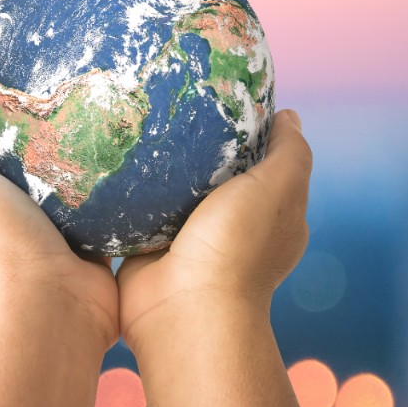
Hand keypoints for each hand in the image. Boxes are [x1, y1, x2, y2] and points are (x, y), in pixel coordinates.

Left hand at [0, 105, 119, 350]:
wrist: (54, 308)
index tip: (6, 97)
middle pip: (13, 174)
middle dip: (32, 145)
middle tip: (58, 106)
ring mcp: (42, 242)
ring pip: (57, 192)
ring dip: (71, 168)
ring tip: (92, 127)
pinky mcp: (83, 250)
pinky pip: (94, 213)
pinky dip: (103, 194)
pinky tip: (117, 164)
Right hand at [117, 108, 312, 350]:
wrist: (182, 306)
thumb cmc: (237, 245)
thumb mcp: (277, 188)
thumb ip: (289, 152)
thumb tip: (288, 116)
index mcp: (271, 218)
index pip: (266, 165)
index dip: (250, 133)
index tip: (222, 100)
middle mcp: (232, 229)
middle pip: (217, 175)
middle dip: (199, 146)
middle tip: (173, 107)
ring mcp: (190, 239)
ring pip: (177, 192)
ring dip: (162, 168)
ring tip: (140, 127)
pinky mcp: (150, 247)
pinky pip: (141, 211)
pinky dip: (132, 192)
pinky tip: (117, 163)